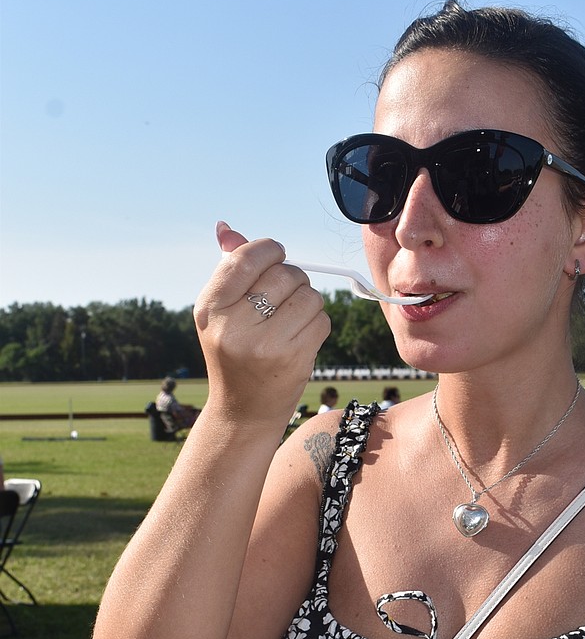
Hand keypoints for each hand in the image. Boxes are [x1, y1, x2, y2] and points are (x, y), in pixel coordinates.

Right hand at [191, 222, 330, 427]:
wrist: (243, 411)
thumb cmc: (234, 353)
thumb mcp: (221, 313)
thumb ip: (229, 269)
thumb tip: (226, 227)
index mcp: (210, 307)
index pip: (247, 257)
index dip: (270, 250)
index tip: (276, 257)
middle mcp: (233, 325)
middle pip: (284, 274)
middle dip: (292, 279)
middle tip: (283, 297)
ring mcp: (265, 344)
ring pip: (308, 295)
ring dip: (307, 302)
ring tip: (291, 319)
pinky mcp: (293, 359)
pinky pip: (321, 319)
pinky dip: (317, 323)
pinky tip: (300, 337)